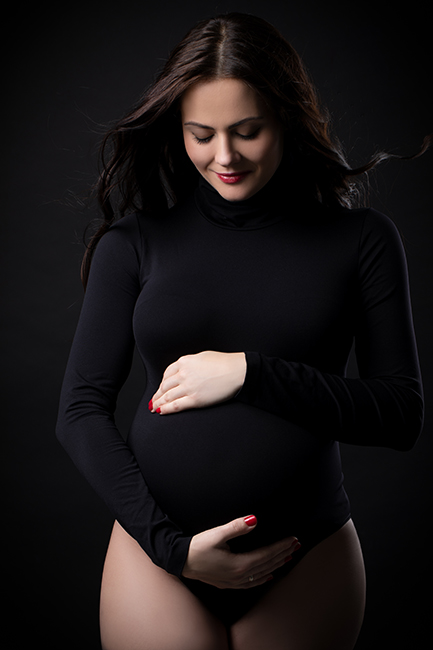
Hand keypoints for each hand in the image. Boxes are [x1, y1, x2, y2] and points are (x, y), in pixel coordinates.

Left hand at [150, 351, 245, 414]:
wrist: (237, 371)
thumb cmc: (224, 363)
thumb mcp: (202, 357)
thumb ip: (189, 364)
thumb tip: (183, 372)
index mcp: (184, 362)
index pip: (166, 374)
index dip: (161, 383)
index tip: (160, 388)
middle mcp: (183, 374)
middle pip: (164, 386)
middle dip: (157, 395)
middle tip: (153, 401)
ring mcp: (188, 387)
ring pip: (167, 397)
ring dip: (158, 403)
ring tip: (154, 408)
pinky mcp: (195, 399)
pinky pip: (175, 406)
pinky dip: (166, 409)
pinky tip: (161, 412)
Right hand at [181, 515, 300, 588]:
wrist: (181, 561)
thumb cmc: (197, 547)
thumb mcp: (217, 533)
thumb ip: (236, 527)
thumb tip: (254, 520)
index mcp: (240, 564)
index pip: (267, 554)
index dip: (281, 547)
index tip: (293, 539)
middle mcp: (240, 576)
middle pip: (268, 565)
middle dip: (284, 554)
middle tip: (297, 545)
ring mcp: (235, 582)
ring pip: (263, 574)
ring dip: (277, 565)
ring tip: (289, 557)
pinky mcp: (229, 583)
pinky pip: (253, 583)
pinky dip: (264, 578)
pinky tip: (269, 575)